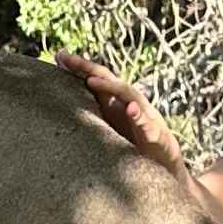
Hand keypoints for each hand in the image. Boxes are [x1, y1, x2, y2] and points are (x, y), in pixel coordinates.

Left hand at [54, 52, 184, 168]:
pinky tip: (130, 110)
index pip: (97, 79)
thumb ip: (91, 113)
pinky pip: (148, 124)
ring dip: (111, 87)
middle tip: (70, 60)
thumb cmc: (133, 145)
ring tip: (92, 80)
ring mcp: (145, 117)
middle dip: (89, 69)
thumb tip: (61, 104)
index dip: (79, 67)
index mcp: (117, 103)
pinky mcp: (156, 135)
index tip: (58, 56)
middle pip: (111, 80)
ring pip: (130, 96)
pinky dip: (139, 115)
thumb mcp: (109, 128)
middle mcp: (131, 104)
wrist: (164, 167)